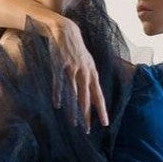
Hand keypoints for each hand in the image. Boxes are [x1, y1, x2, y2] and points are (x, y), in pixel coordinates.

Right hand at [46, 18, 108, 132]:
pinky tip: (57, 105)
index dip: (102, 110)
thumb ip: (90, 79)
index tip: (105, 124)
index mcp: (92, 73)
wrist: (65, 31)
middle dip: (87, 115)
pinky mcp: (60, 65)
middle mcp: (84, 72)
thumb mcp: (87, 63)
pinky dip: (58, 94)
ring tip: (73, 123)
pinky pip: (59, 83)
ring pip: (74, 93)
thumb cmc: (76, 50)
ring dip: (73, 110)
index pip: (99, 96)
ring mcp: (72, 69)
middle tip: (87, 130)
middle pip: (87, 98)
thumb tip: (93, 94)